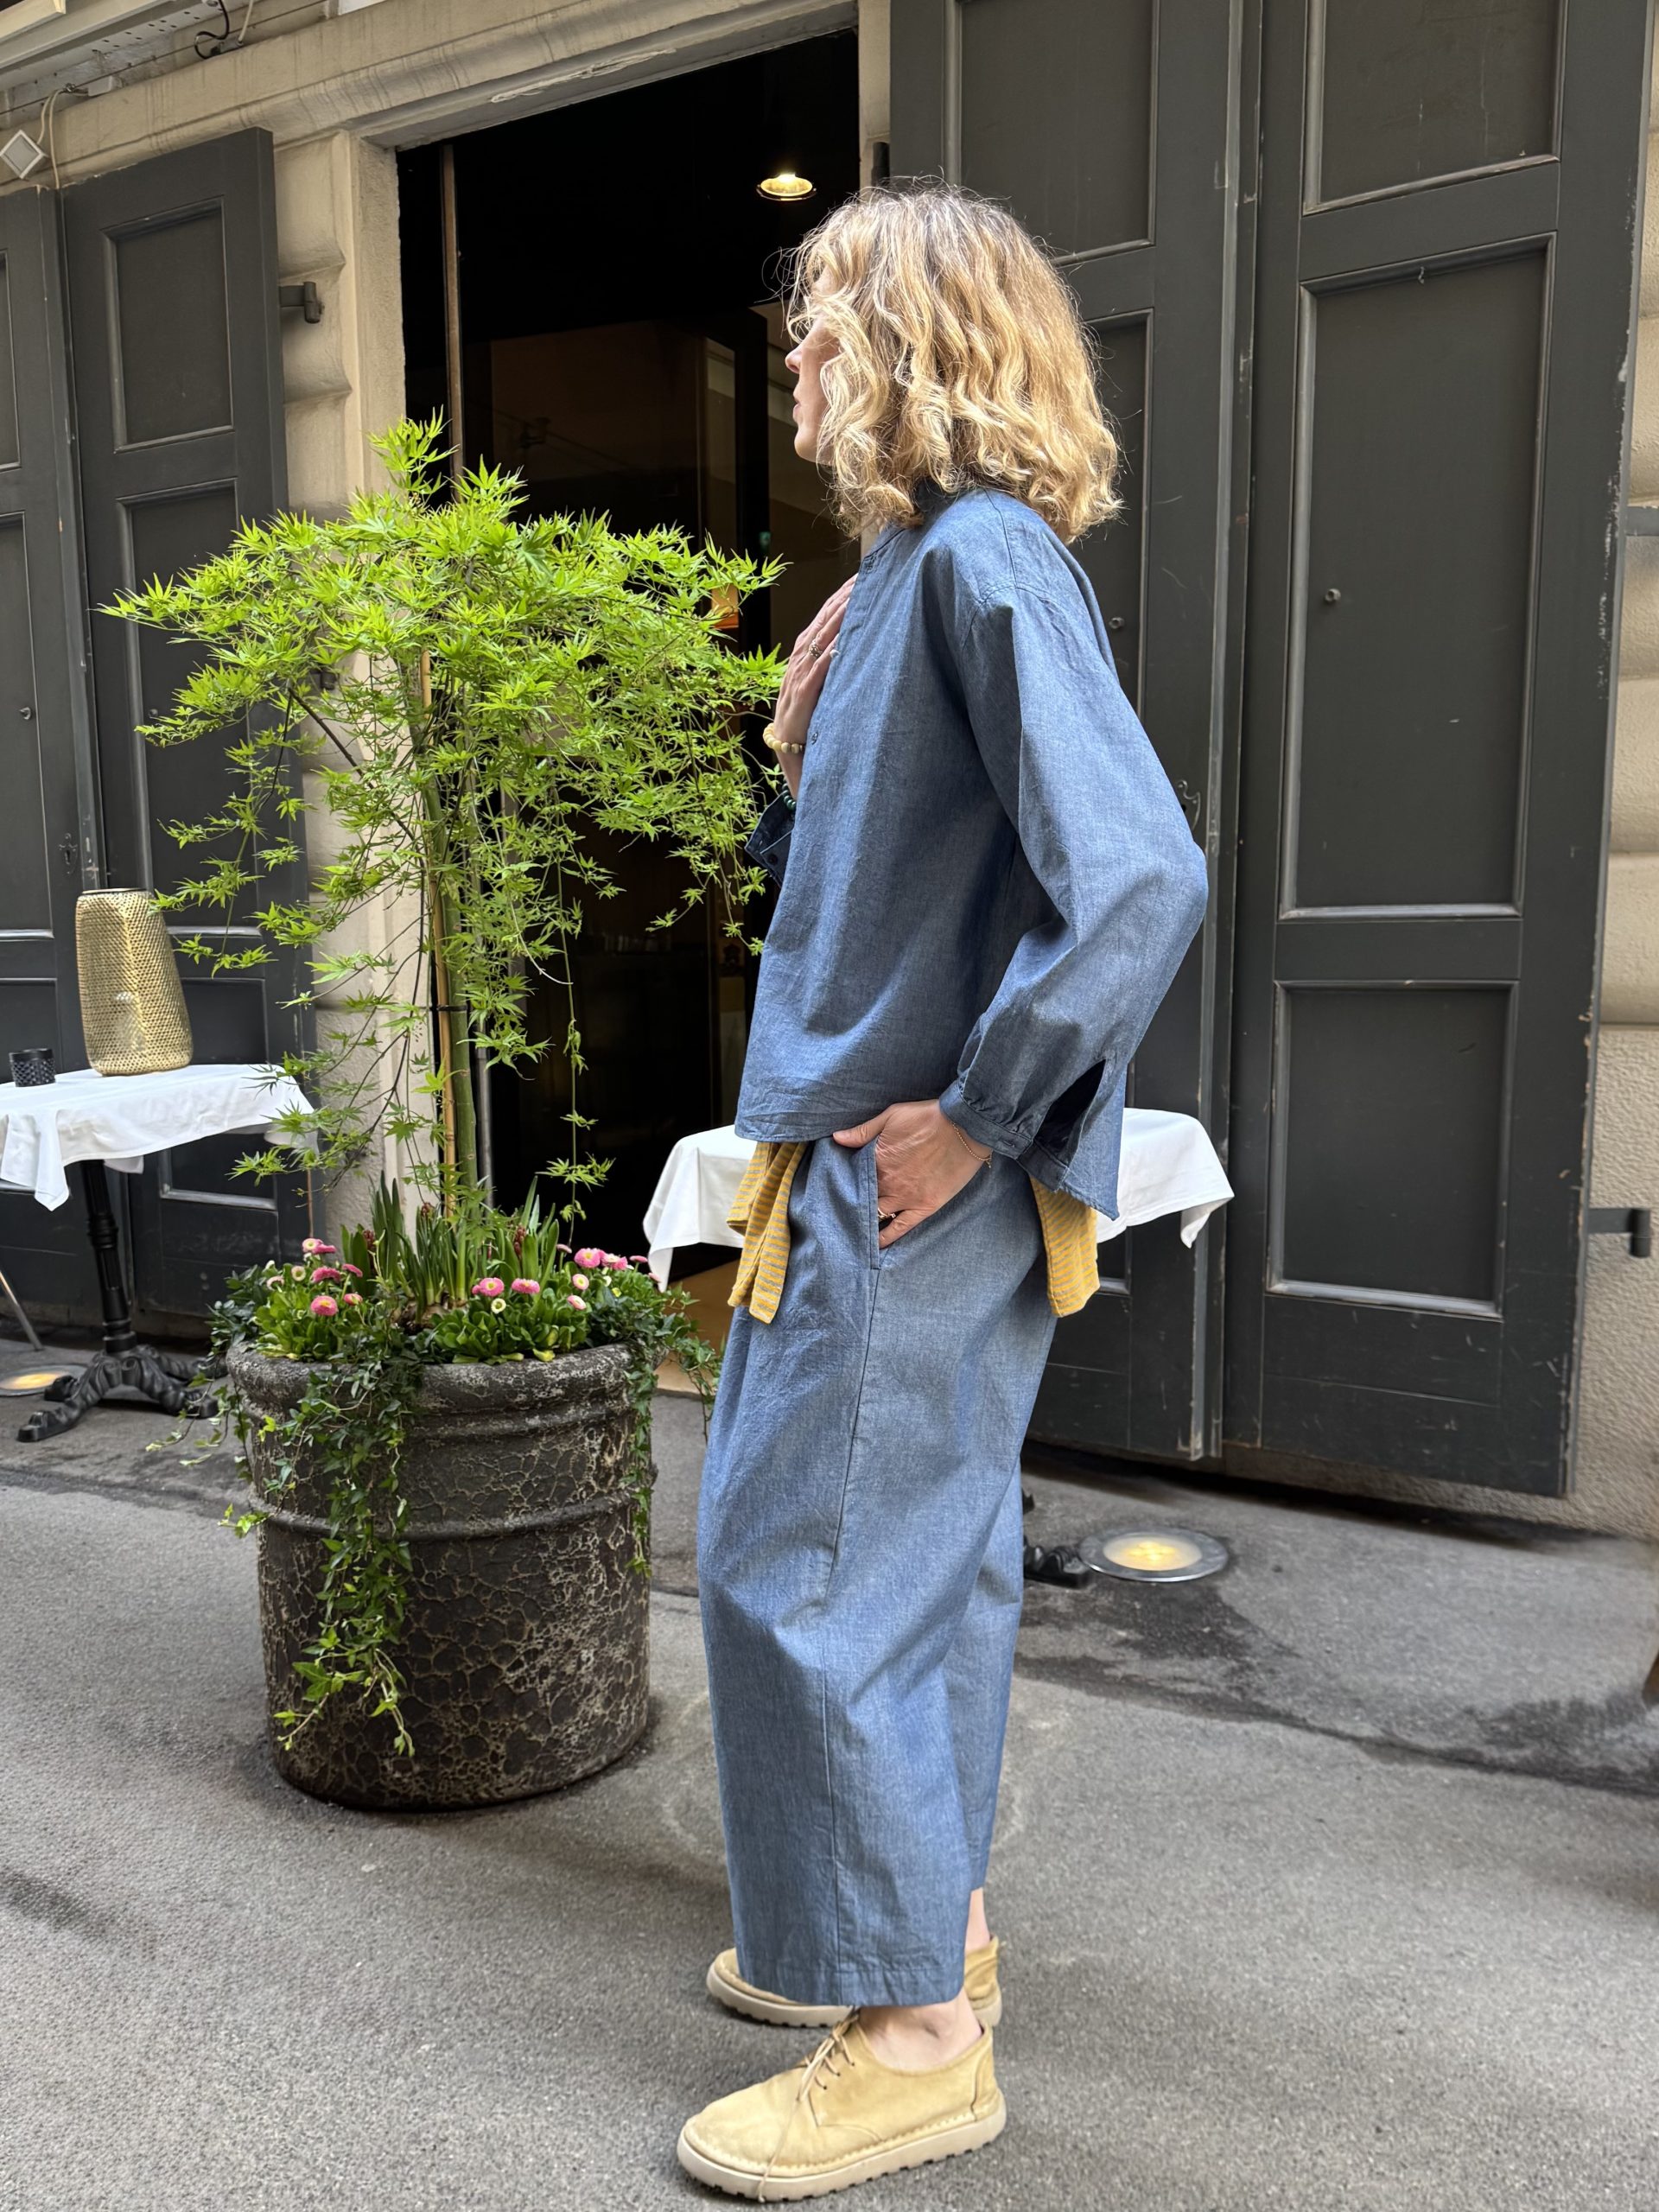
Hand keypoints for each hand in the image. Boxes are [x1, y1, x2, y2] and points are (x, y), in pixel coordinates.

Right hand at [772, 577, 855, 796]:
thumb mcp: (825, 692)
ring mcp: (796, 684)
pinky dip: (828, 657)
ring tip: (856, 597)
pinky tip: (843, 642)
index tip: (860, 578)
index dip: (839, 599)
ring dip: (836, 620)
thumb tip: (860, 647)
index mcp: (803, 661)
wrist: (793, 760)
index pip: (822, 622)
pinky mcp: (801, 703)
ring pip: (817, 644)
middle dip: (841, 599)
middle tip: (863, 576)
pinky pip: (816, 676)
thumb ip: (836, 669)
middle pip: (820, 625)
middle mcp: (797, 667)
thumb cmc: (813, 726)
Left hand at [832, 1099, 992, 1248]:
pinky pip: (901, 1228)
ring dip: (865, 1222)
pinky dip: (887, 1238)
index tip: (835, 1189)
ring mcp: (906, 1197)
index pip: (851, 1178)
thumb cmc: (928, 1117)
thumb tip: (837, 1138)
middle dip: (852, 1204)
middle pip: (862, 1199)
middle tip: (839, 1214)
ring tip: (854, 1231)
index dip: (844, 1184)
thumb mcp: (891, 1116)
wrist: (963, 1126)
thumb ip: (863, 1131)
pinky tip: (876, 1245)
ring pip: (878, 1216)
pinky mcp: (925, 1206)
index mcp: (876, 1160)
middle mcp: (888, 1183)